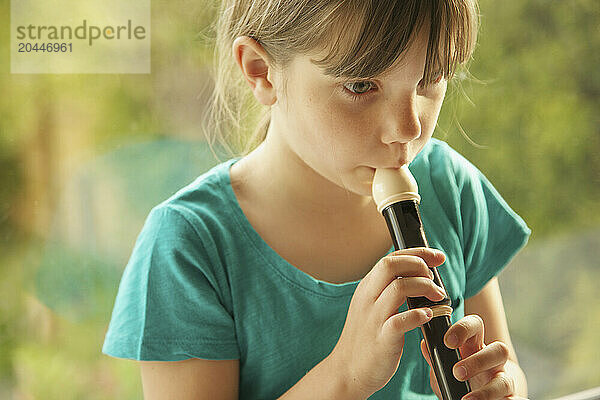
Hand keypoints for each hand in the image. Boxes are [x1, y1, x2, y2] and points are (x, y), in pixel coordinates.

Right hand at [328, 248, 446, 397]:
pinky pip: (401, 321)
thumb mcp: (371, 307)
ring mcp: (373, 318)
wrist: (347, 371)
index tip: (438, 257)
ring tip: (438, 297)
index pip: (391, 258)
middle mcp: (368, 299)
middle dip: (419, 264)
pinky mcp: (381, 339)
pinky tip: (429, 317)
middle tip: (435, 278)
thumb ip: (387, 290)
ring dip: (425, 287)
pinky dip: (419, 315)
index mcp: (366, 288)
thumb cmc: (365, 338)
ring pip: (399, 288)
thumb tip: (417, 276)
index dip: (417, 253)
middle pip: (391, 265)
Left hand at [419, 314, 527, 399]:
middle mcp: (493, 361)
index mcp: (475, 347)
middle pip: (498, 350)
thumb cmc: (459, 377)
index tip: (448, 342)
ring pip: (506, 381)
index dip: (464, 329)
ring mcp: (503, 380)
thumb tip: (425, 344)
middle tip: (457, 372)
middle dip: (478, 361)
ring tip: (467, 399)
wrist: (481, 395)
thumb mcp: (445, 367)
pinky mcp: (509, 399)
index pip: (476, 326)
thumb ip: (436, 358)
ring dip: (487, 391)